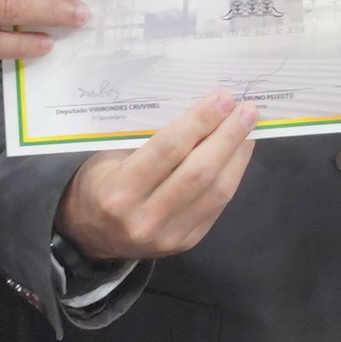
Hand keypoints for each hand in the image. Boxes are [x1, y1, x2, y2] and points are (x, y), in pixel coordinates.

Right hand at [55, 89, 259, 261]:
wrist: (90, 236)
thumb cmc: (100, 183)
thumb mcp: (108, 157)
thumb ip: (148, 140)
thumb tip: (199, 111)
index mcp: (119, 190)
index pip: (168, 149)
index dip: (200, 122)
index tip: (222, 99)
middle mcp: (144, 217)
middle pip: (198, 172)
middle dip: (227, 136)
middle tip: (247, 109)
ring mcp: (168, 235)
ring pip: (215, 191)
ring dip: (237, 155)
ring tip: (250, 128)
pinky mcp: (186, 243)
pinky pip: (217, 206)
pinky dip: (232, 176)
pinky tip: (239, 154)